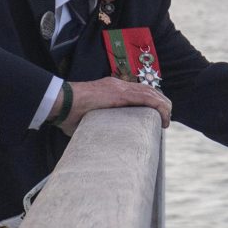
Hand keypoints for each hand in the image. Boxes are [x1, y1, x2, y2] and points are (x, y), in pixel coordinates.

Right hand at [51, 77, 171, 134]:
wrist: (60, 102)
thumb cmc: (68, 114)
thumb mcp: (87, 120)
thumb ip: (97, 126)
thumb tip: (99, 141)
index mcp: (111, 90)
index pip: (138, 92)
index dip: (150, 102)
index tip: (155, 116)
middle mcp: (118, 85)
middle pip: (148, 91)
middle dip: (160, 104)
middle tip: (165, 119)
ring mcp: (119, 87)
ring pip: (151, 93)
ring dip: (163, 106)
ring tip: (167, 120)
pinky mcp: (120, 94)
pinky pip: (146, 97)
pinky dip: (159, 106)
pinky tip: (164, 116)